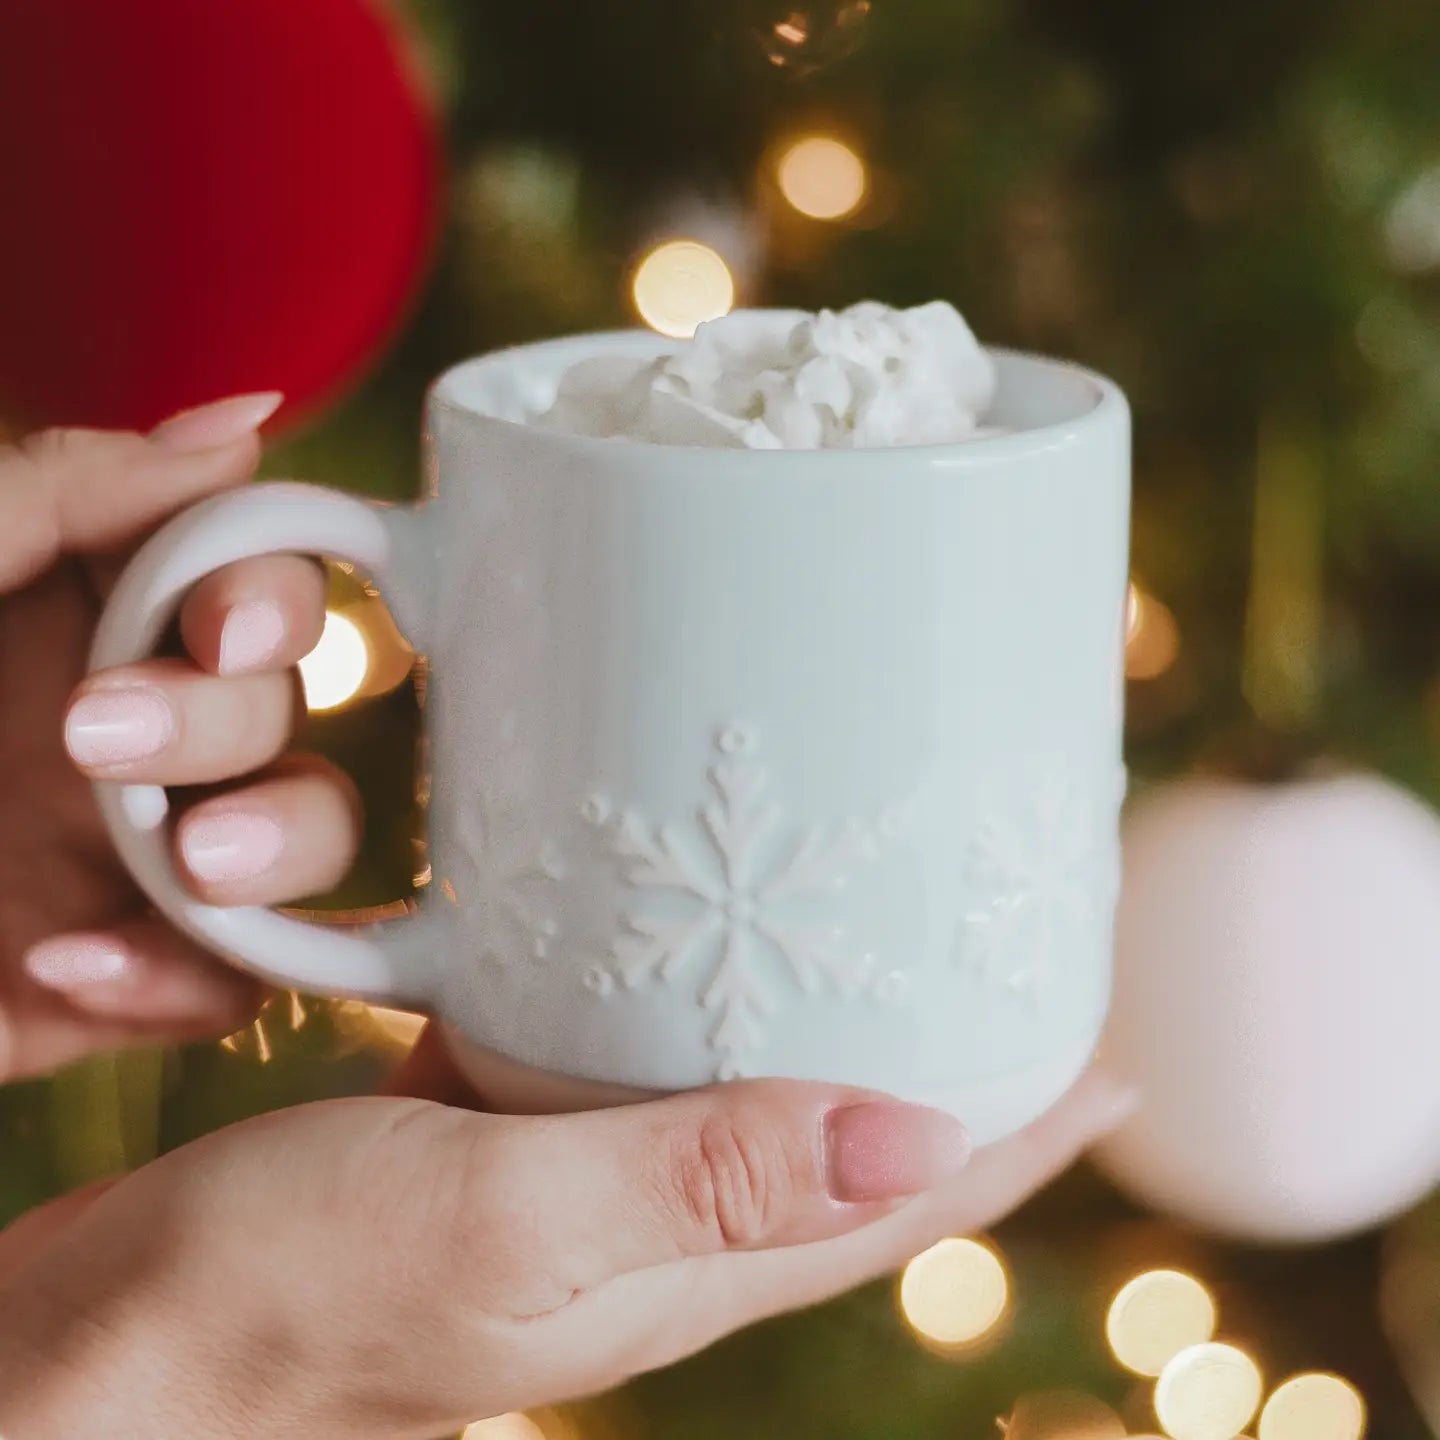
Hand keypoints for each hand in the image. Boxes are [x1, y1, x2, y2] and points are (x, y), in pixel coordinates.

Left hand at [0, 394, 359, 1077]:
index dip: (276, 594)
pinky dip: (184, 978)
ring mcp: (120, 858)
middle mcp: (121, 728)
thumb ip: (63, 487)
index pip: (249, 581)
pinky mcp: (102, 977)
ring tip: (190, 862)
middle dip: (225, 723)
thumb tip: (245, 418)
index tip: (224, 628)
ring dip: (278, 844)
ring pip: (305, 838)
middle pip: (284, 707)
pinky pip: (227, 982)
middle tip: (98, 740)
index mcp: (77, 619)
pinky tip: (66, 964)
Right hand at [0, 1038, 1133, 1438]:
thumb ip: (705, 1179)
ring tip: (888, 929)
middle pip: (856, 1138)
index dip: (1030, 1129)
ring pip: (754, 1087)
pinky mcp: (508, 1125)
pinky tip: (691, 935)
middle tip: (1021, 958)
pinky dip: (698, 997)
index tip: (1117, 1050)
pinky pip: (643, 1054)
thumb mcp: (510, 1223)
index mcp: (695, 1257)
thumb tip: (922, 1130)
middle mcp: (661, 1220)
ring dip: (833, 1019)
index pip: (915, 1195)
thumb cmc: (295, 1287)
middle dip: (956, 1060)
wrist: (134, 1328)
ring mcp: (585, 1174)